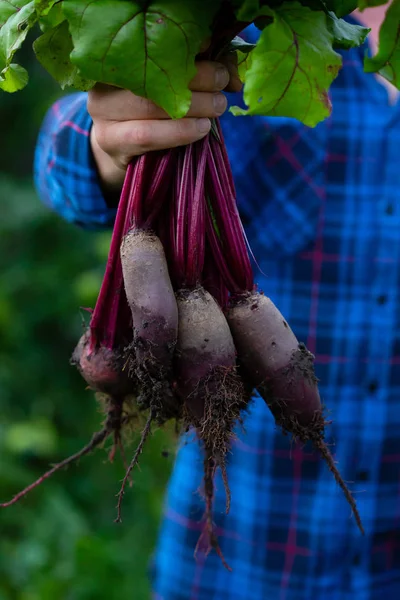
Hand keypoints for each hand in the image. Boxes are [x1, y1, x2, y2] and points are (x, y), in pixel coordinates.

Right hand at [88, 55, 240, 192]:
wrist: (123, 150)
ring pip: (151, 105)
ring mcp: (102, 112)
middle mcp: (103, 81)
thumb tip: (233, 74)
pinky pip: (148, 134)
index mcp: (116, 58)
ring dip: (192, 106)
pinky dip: (179, 131)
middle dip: (195, 77)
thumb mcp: (172, 86)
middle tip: (221, 82)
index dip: (182, 45)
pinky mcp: (110, 140)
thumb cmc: (153, 111)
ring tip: (217, 106)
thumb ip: (200, 72)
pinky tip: (202, 128)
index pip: (150, 45)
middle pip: (152, 74)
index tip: (211, 46)